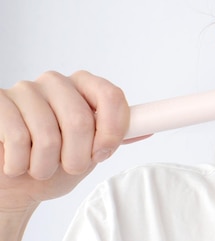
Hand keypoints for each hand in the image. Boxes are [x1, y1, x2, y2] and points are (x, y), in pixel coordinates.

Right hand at [0, 71, 129, 211]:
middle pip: (81, 119)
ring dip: (46, 166)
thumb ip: (115, 137)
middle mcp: (56, 82)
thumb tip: (148, 126)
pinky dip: (20, 164)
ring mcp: (25, 90)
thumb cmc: (54, 164)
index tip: (103, 153)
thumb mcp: (91, 152)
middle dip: (77, 157)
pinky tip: (17, 164)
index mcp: (84, 86)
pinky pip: (17, 138)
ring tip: (39, 167)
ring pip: (48, 135)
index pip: (111, 96)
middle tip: (68, 166)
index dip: (112, 129)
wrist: (13, 186)